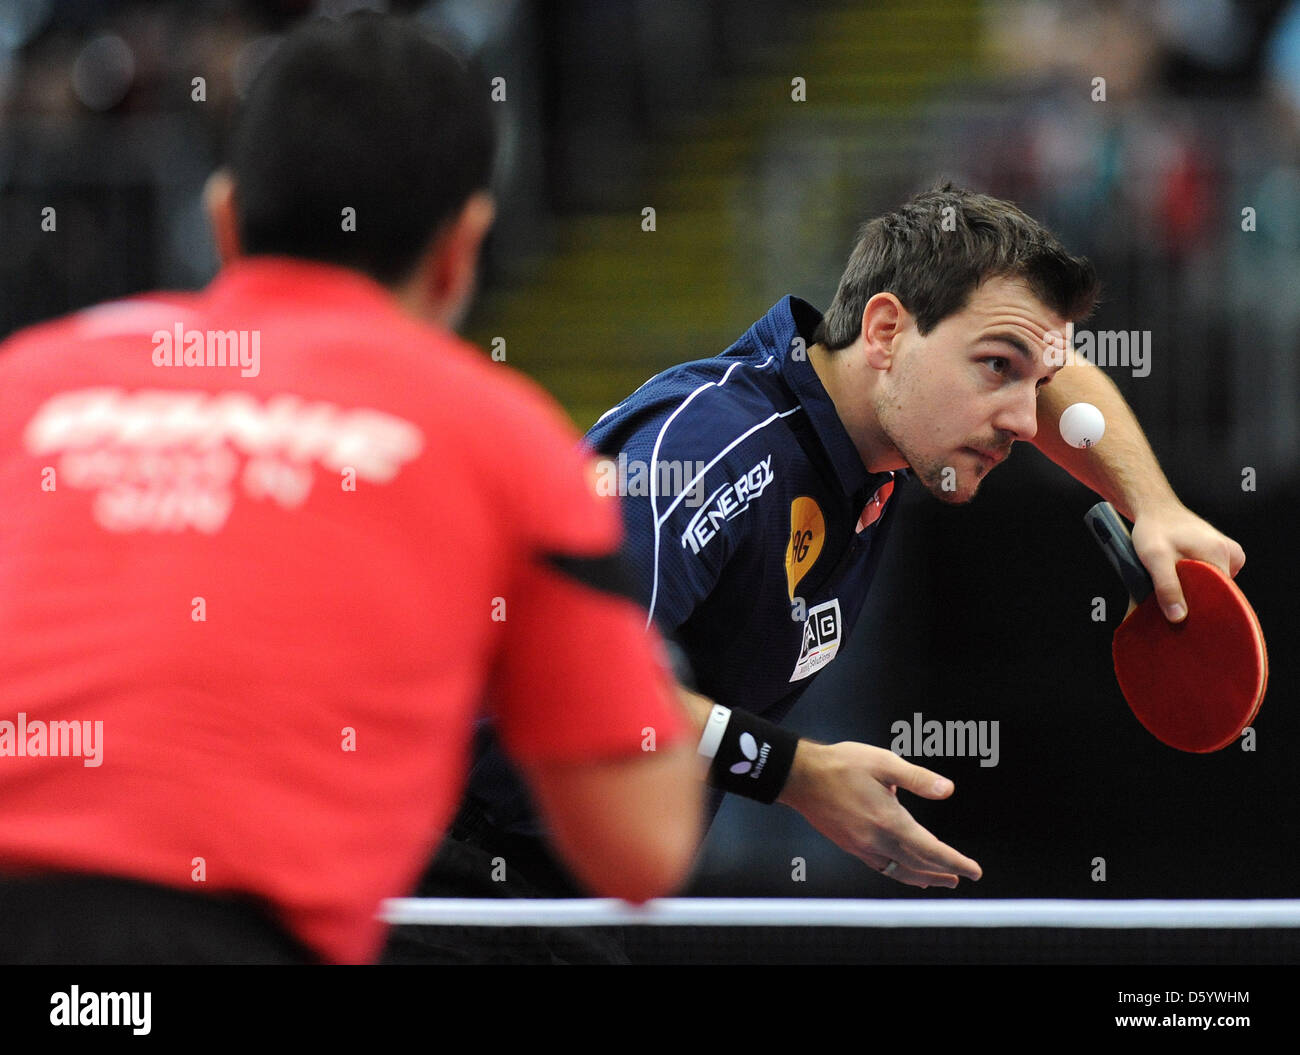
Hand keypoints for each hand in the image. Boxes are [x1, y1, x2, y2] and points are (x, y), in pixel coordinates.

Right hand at [778, 740, 981, 888]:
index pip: (931, 850)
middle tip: (962, 876)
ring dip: (922, 876)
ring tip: (938, 880)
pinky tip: (903, 869)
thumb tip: (947, 789)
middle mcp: (876, 840)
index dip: (956, 862)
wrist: (801, 776)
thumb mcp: (884, 762)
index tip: (974, 871)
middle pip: (918, 865)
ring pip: (899, 870)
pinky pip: (881, 867)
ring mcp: (861, 847)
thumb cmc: (841, 765)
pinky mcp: (850, 845)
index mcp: (889, 821)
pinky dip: (899, 873)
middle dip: (943, 872)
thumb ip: (917, 778)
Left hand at [1130, 500, 1245, 622]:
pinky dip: (1198, 578)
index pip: (1223, 594)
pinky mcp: (1218, 551)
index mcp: (1221, 553)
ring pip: (1215, 582)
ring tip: (1176, 580)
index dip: (1203, 607)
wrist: (1153, 508)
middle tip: (1175, 599)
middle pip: (1220, 589)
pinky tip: (1181, 574)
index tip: (1186, 615)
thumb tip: (1179, 616)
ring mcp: (1225, 550)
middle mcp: (1229, 551)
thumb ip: (1167, 587)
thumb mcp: (1155, 558)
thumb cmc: (1154, 528)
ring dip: (1196, 587)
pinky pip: (1212, 574)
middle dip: (1199, 598)